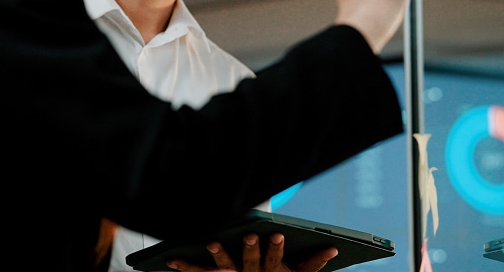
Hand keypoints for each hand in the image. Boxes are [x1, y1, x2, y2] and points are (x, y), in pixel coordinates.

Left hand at [167, 233, 337, 271]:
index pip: (278, 260)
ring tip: (211, 242)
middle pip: (252, 262)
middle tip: (250, 235)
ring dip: (218, 255)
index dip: (278, 249)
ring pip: (223, 268)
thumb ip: (314, 262)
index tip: (278, 234)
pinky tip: (170, 259)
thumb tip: (334, 248)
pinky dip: (184, 266)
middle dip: (251, 249)